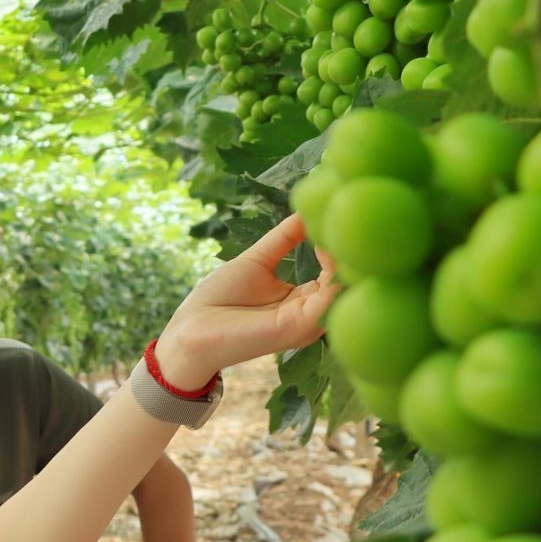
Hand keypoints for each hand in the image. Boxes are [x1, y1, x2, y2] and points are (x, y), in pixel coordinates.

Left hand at [155, 214, 336, 387]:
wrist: (191, 331)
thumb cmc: (219, 299)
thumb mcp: (257, 260)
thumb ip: (284, 238)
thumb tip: (308, 211)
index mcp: (304, 299)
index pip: (337, 271)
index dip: (338, 243)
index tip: (333, 214)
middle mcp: (311, 313)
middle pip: (347, 281)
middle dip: (350, 249)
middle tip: (343, 218)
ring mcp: (307, 322)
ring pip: (347, 290)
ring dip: (346, 258)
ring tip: (339, 227)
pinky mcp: (297, 326)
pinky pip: (331, 300)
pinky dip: (335, 272)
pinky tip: (326, 247)